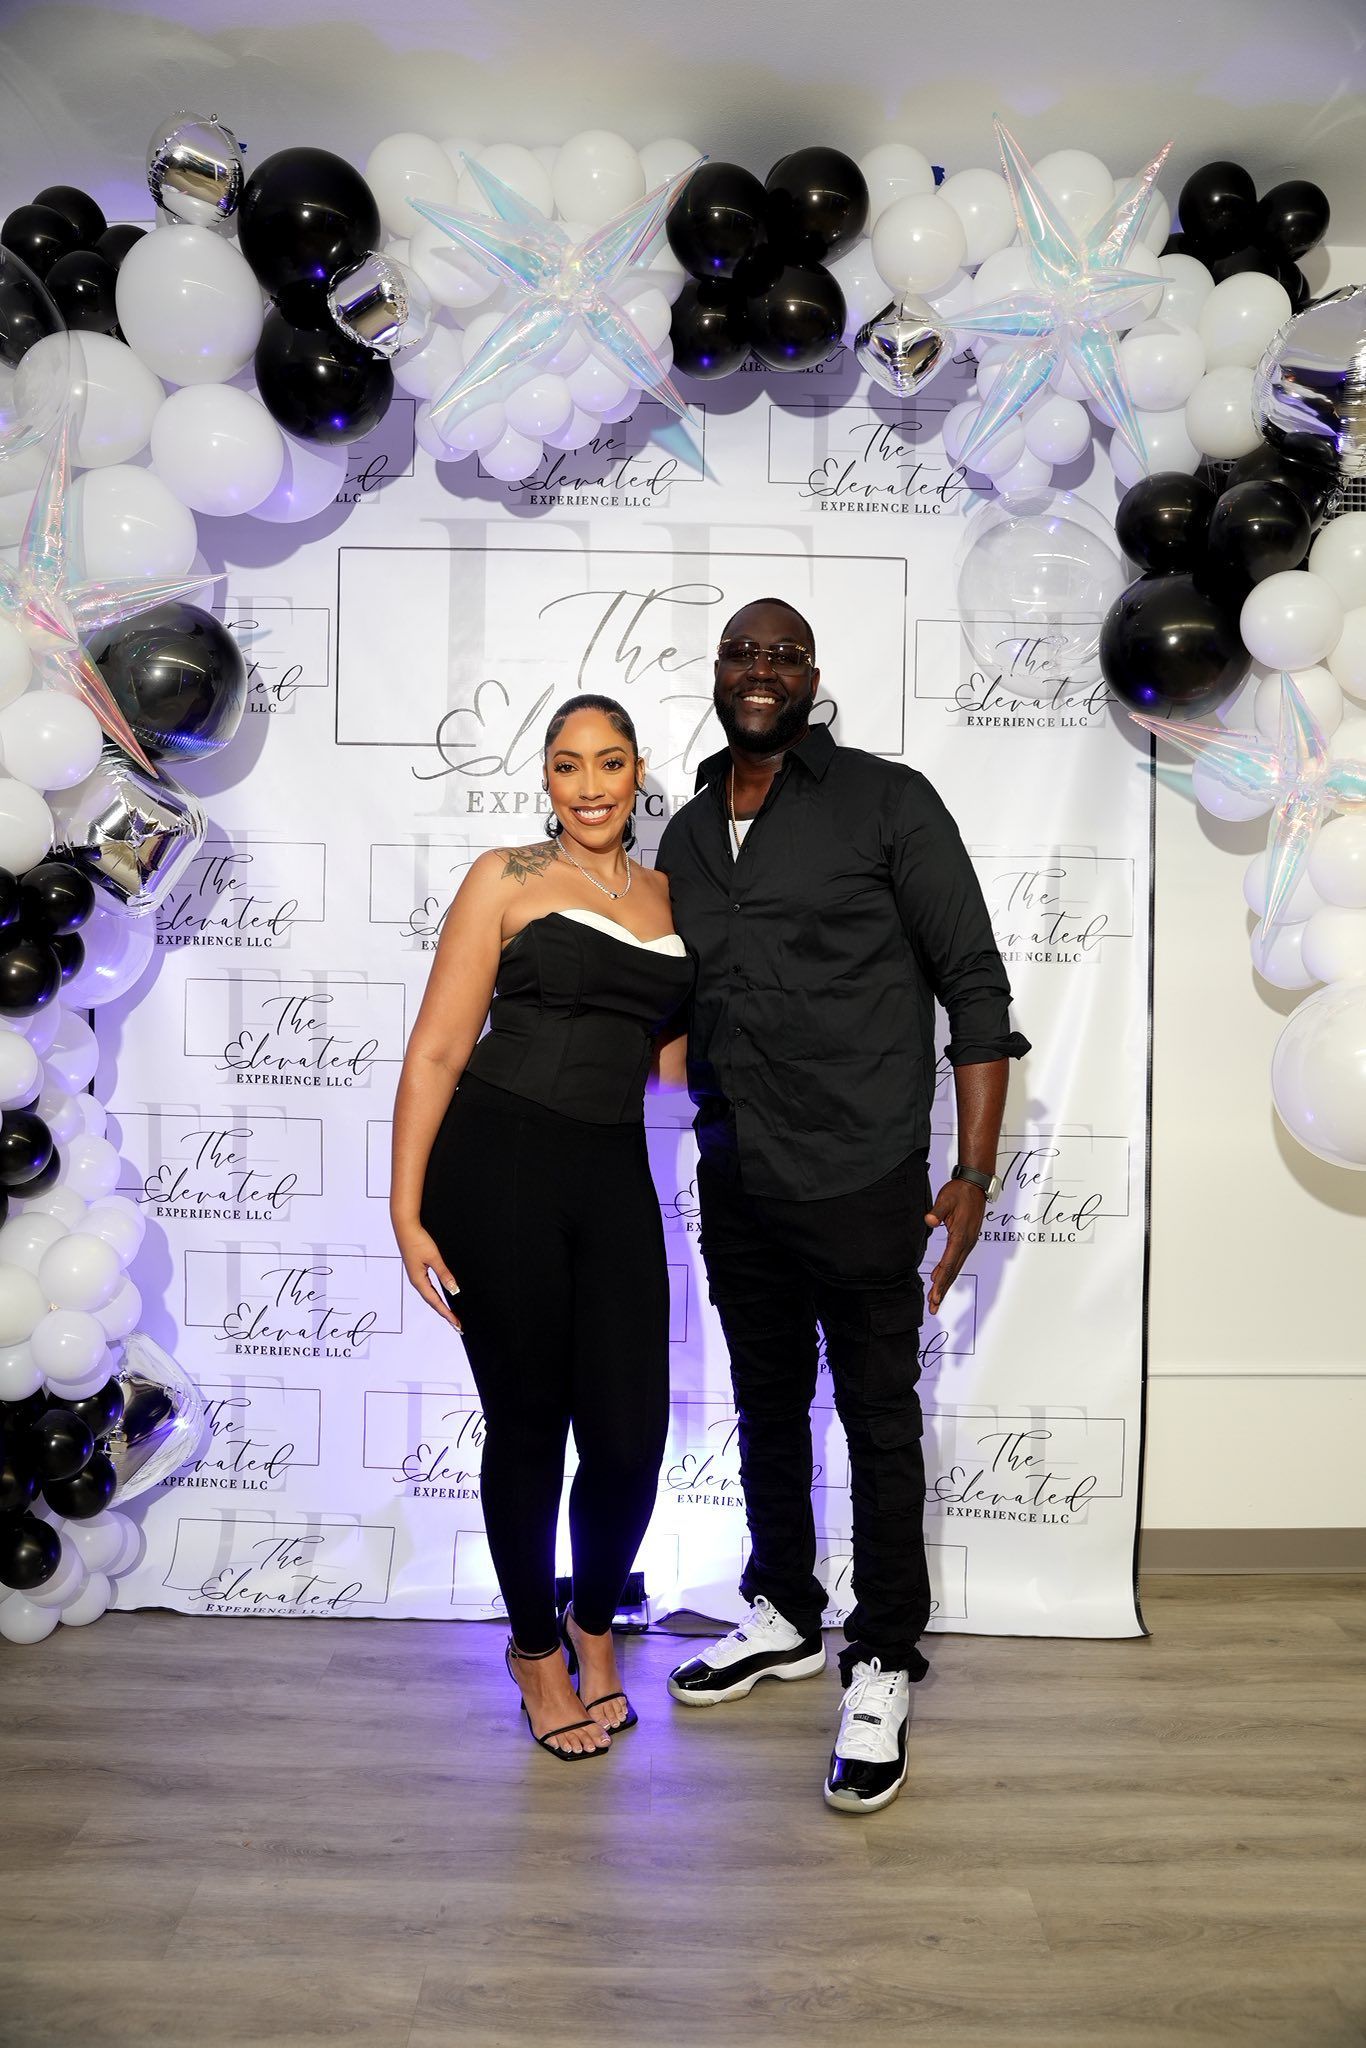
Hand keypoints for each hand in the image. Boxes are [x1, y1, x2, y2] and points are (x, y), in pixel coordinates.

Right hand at [393, 1219, 461, 1329]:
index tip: (456, 1324)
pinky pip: (428, 1287)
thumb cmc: (417, 1240)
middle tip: (457, 1324)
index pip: (435, 1302)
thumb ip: (444, 1274)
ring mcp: (416, 1275)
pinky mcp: (417, 1269)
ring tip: (451, 1314)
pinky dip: (436, 1295)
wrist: (405, 1226)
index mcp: (418, 1280)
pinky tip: (442, 1296)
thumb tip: (453, 1290)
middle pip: (432, 1302)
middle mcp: (416, 1280)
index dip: (447, 1313)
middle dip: (445, 1313)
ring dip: (441, 1305)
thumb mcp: (434, 1257)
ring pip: (430, 1295)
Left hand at [924, 1179, 985, 1315]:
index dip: (940, 1282)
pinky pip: (956, 1260)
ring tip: (936, 1298)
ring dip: (945, 1283)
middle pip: (953, 1272)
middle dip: (942, 1290)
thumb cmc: (960, 1191)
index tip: (934, 1296)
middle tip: (933, 1306)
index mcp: (960, 1236)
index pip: (948, 1264)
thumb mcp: (946, 1199)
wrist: (975, 1185)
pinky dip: (948, 1271)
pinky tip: (939, 1277)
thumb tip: (929, 1220)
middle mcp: (966, 1243)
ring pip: (955, 1268)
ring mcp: (967, 1242)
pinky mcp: (965, 1239)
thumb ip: (938, 1210)